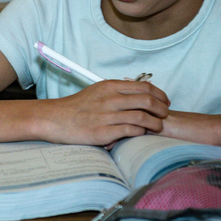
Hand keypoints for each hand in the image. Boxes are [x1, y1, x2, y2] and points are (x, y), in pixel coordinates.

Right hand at [39, 80, 169, 146]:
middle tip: (164, 115)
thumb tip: (138, 94)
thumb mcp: (96, 91)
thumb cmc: (77, 106)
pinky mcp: (103, 132)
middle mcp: (110, 99)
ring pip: (142, 117)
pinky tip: (141, 133)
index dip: (160, 95)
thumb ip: (116, 91)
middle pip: (147, 100)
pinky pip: (131, 130)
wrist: (55, 118)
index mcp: (110, 86)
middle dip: (162, 109)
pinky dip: (140, 132)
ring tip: (157, 127)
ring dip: (155, 123)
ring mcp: (107, 115)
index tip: (164, 102)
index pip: (144, 87)